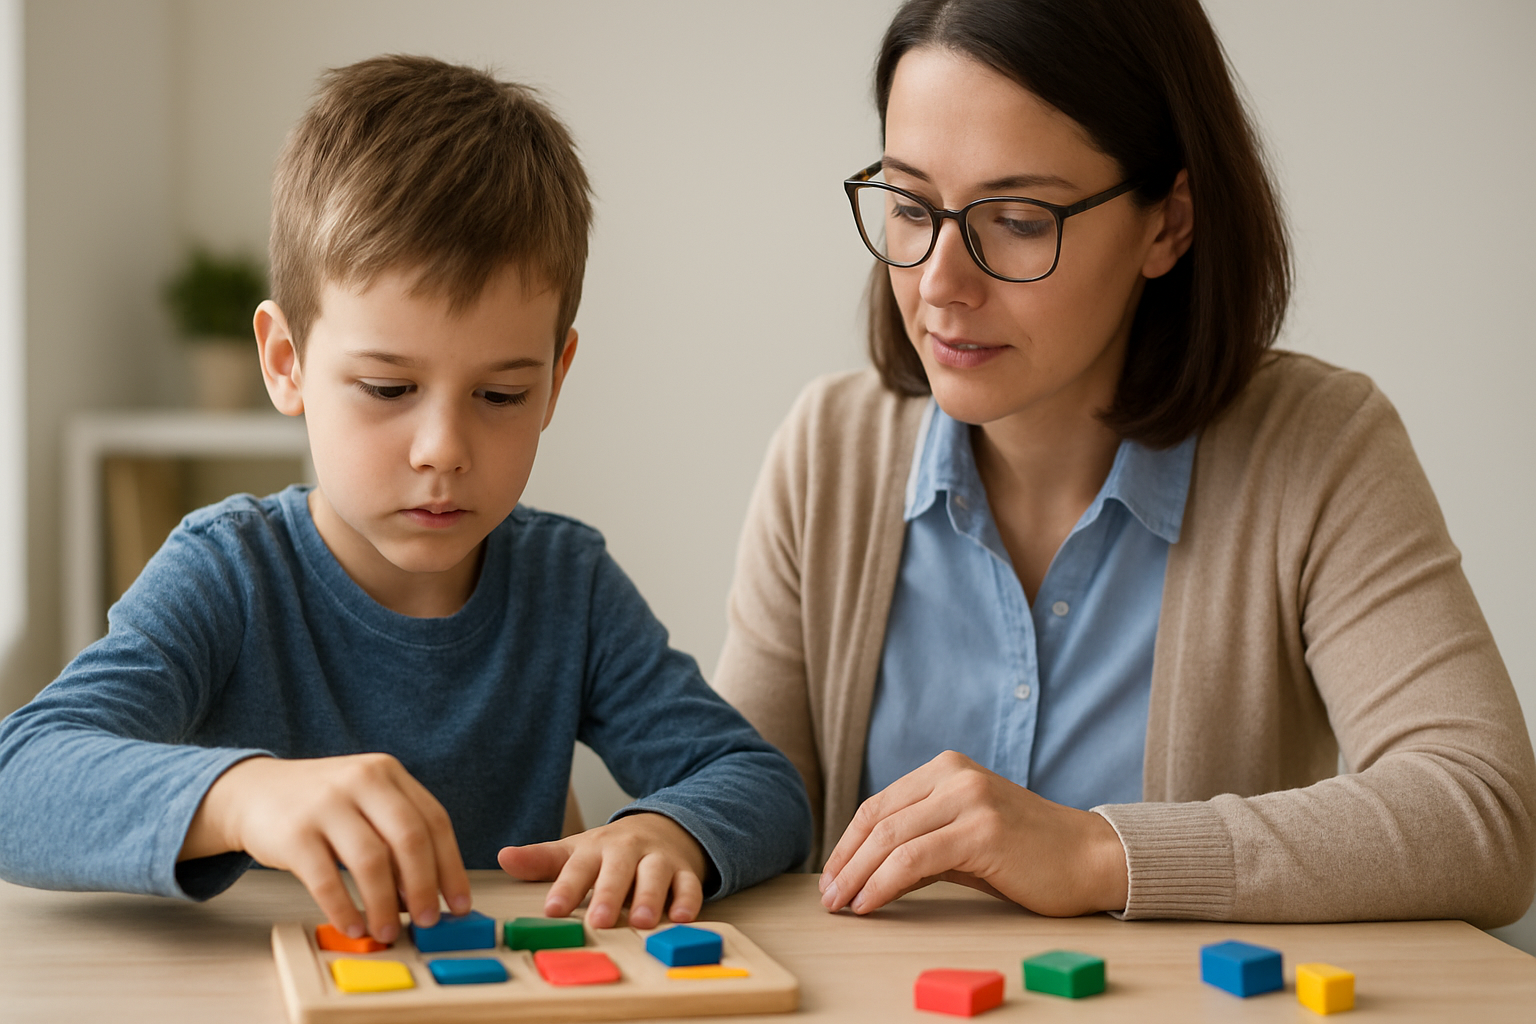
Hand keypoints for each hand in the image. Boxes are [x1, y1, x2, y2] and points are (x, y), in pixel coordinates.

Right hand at [180, 754, 471, 942]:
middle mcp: (361, 780)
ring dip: (385, 904)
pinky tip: (352, 926)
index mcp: (388, 773)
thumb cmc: (321, 805)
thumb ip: (396, 835)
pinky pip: (326, 879)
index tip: (459, 903)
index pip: (434, 820)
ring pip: (370, 860)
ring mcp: (326, 803)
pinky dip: (343, 908)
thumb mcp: (365, 802)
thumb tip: (428, 894)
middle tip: (428, 921)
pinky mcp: (293, 832)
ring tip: (389, 931)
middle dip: (424, 886)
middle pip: (409, 838)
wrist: (253, 792)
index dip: (451, 866)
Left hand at [496, 812, 706, 928]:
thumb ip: (541, 860)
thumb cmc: (612, 851)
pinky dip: (688, 900)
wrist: (663, 827)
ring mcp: (659, 859)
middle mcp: (628, 851)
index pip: (578, 867)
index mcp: (597, 847)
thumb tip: (503, 857)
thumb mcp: (576, 851)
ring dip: (651, 897)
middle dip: (610, 894)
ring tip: (642, 922)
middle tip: (600, 920)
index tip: (553, 910)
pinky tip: (682, 917)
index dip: (566, 888)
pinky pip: (689, 884)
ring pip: (655, 875)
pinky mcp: (685, 871)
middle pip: (619, 870)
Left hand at [818, 750, 1127, 916]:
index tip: (831, 875)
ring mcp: (969, 799)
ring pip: (891, 838)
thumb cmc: (1026, 854)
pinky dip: (884, 883)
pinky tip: (871, 903)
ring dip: (858, 876)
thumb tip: (864, 871)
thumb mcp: (963, 837)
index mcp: (946, 768)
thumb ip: (919, 843)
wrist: (1090, 858)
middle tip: (827, 897)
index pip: (879, 804)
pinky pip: (914, 859)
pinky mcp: (982, 830)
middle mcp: (954, 775)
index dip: (848, 842)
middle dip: (846, 861)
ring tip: (843, 905)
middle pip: (878, 819)